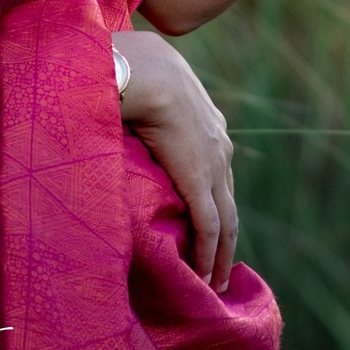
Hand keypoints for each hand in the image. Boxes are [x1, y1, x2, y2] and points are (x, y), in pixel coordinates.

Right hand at [111, 29, 237, 292]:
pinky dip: (207, 255)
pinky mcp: (199, 182)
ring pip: (225, 220)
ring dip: (219, 253)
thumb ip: (147, 98)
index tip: (209, 221)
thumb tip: (123, 97)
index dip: (214, 196)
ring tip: (212, 280)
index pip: (218, 168)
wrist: (143, 71)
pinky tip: (203, 276)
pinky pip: (209, 227)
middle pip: (227, 198)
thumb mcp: (151, 82)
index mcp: (209, 121)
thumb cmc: (136, 68)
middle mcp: (220, 145)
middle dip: (224, 232)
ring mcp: (214, 165)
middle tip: (218, 263)